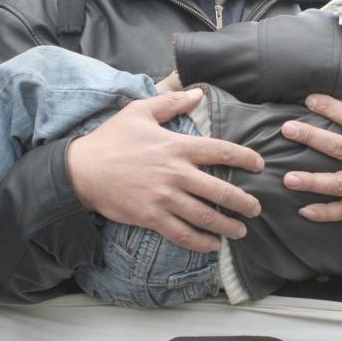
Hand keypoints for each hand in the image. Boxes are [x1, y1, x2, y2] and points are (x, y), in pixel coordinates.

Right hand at [67, 87, 264, 252]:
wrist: (82, 170)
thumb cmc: (111, 139)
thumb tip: (197, 94)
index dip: (245, 158)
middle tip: (256, 208)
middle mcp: (175, 173)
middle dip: (243, 202)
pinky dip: (200, 242)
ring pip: (205, 216)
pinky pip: (181, 233)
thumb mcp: (139, 111)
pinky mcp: (151, 216)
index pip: (221, 151)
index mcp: (177, 146)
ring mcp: (164, 197)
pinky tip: (212, 246)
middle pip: (220, 190)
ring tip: (241, 231)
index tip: (259, 165)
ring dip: (227, 225)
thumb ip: (170, 102)